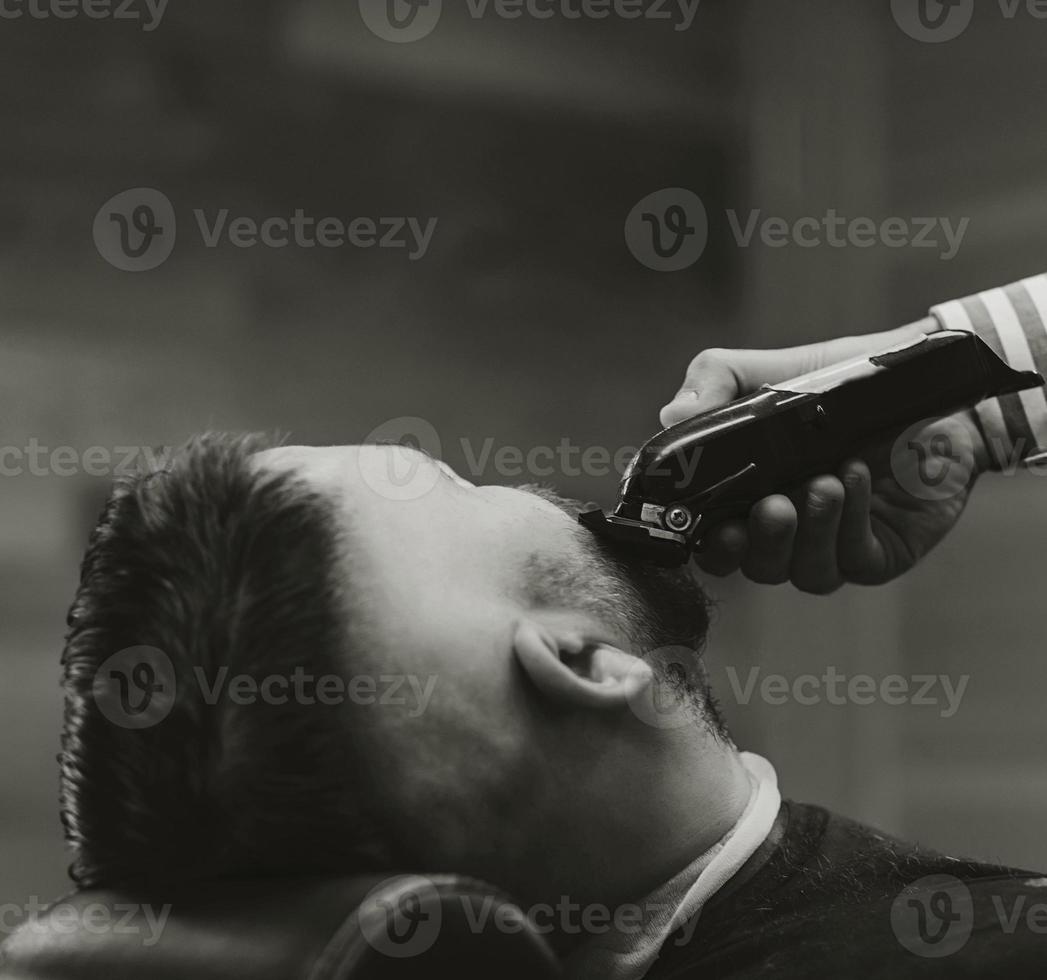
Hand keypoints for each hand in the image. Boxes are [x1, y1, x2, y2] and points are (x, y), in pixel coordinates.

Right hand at [660, 325, 989, 592]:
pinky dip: (849, 522)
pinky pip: (852, 559)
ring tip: (823, 481)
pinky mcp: (875, 553)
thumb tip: (671, 417)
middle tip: (771, 505)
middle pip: (753, 566)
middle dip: (759, 542)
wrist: (921, 388)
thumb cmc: (836, 385)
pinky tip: (853, 477)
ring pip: (801, 571)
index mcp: (744, 499)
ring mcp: (827, 546)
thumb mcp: (768, 372)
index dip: (706, 543)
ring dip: (809, 530)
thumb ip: (714, 382)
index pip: (710, 541)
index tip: (712, 524)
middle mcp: (782, 532)